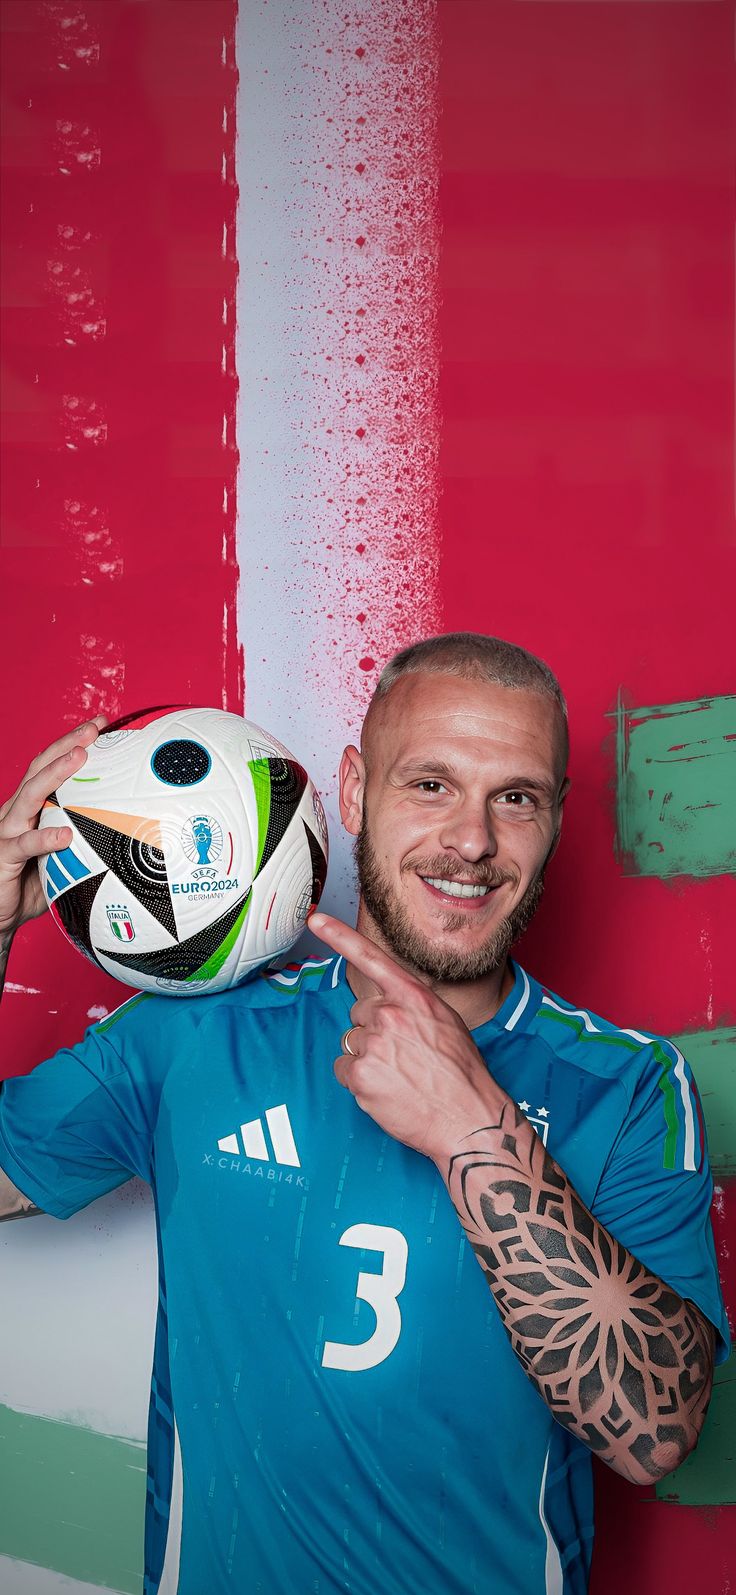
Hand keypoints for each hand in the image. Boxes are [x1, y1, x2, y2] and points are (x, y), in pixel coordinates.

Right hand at [0, 716, 106, 939]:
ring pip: (31, 795)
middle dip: (67, 745)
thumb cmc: (29, 885)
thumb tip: (126, 830)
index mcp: (30, 808)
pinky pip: (25, 845)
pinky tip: (64, 834)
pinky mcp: (3, 856)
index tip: (100, 725)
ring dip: (55, 774)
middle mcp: (16, 812)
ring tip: (79, 758)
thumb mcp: (61, 856)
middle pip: (40, 769)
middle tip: (94, 728)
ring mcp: (6, 832)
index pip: (50, 767)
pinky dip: (45, 838)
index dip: (72, 744)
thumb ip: (83, 839)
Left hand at [308, 912, 502, 1163]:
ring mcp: (373, 1044)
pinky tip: (387, 1092)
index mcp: (414, 998)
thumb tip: (389, 1011)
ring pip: (353, 1043)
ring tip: (400, 1078)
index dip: (340, 936)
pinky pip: (344, 1071)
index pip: (372, 959)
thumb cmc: (462, 1075)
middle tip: (404, 1057)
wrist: (469, 1118)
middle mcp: (390, 1015)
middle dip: (374, 1032)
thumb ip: (413, 1009)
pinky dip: (359, 1083)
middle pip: (360, 1014)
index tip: (317, 919)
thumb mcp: (446, 1024)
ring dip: (368, 1059)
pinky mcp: (360, 1075)